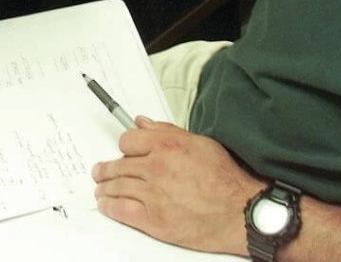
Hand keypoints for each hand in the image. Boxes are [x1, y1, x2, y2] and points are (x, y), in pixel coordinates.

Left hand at [91, 117, 263, 254]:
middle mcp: (156, 166)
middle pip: (119, 164)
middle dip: (107, 168)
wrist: (240, 212)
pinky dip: (109, 206)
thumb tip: (142, 122)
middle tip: (100, 171)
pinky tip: (105, 204)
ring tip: (100, 188)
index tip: (123, 151)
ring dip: (105, 187)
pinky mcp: (153, 219)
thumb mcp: (200, 143)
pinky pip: (121, 210)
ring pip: (116, 186)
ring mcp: (152, 194)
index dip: (125, 146)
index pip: (128, 140)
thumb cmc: (226, 178)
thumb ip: (168, 131)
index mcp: (167, 144)